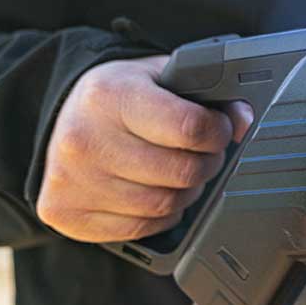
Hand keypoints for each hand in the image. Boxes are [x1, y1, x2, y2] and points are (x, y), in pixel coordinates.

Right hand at [37, 56, 253, 242]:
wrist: (62, 115)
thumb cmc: (120, 95)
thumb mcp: (162, 76)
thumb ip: (207, 93)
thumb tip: (243, 121)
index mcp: (110, 95)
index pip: (188, 127)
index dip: (218, 132)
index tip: (220, 129)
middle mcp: (84, 139)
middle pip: (181, 172)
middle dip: (207, 164)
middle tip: (205, 153)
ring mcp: (71, 181)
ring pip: (163, 206)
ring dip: (187, 192)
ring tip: (182, 173)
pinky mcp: (66, 214)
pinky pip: (139, 228)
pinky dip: (160, 216)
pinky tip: (157, 192)